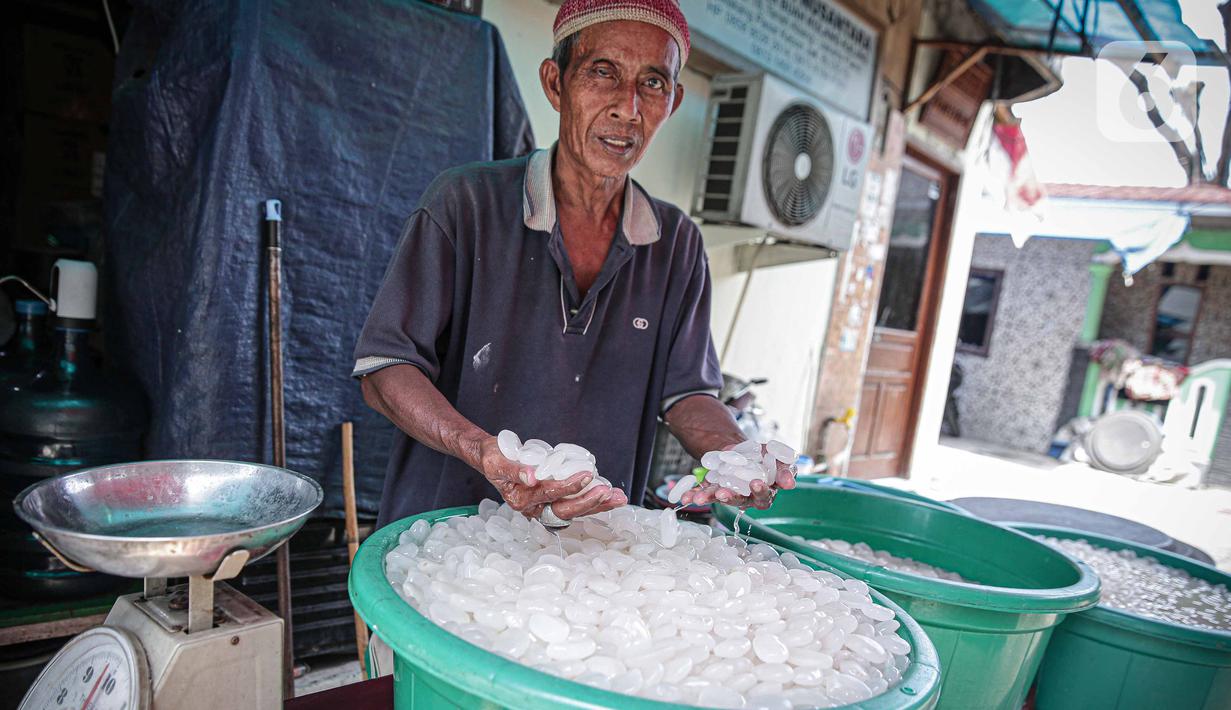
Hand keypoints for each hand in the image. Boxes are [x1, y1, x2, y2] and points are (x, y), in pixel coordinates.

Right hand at [477, 436, 628, 520]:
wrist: (493, 459)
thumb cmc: (494, 458)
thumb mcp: (497, 461)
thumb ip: (514, 470)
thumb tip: (532, 476)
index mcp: (520, 500)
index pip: (549, 495)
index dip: (569, 486)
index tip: (586, 475)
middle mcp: (534, 508)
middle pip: (566, 510)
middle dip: (589, 501)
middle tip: (608, 491)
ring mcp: (545, 506)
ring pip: (575, 509)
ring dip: (598, 504)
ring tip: (618, 497)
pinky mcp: (554, 500)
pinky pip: (576, 503)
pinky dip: (594, 500)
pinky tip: (610, 494)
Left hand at [679, 445, 795, 509]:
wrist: (746, 450)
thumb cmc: (766, 457)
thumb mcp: (778, 458)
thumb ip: (785, 470)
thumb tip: (790, 484)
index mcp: (765, 492)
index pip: (764, 497)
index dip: (760, 491)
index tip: (756, 482)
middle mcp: (747, 497)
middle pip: (741, 501)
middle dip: (732, 497)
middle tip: (725, 493)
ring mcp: (730, 493)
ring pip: (721, 499)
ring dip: (711, 498)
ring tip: (700, 498)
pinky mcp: (715, 488)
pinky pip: (705, 493)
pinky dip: (694, 494)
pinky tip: (686, 496)